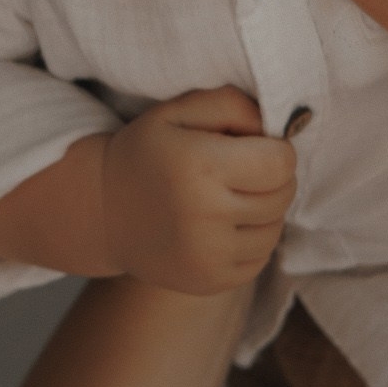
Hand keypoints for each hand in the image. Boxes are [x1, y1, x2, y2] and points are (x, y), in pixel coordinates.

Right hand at [101, 86, 298, 293]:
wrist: (104, 211)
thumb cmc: (149, 152)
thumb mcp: (179, 111)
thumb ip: (233, 104)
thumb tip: (283, 129)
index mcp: (199, 166)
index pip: (282, 163)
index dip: (274, 150)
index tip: (250, 148)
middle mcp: (204, 216)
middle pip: (282, 196)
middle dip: (271, 179)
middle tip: (237, 172)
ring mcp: (207, 256)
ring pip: (275, 229)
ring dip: (263, 211)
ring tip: (228, 198)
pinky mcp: (210, 282)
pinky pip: (261, 258)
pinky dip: (251, 240)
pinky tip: (221, 226)